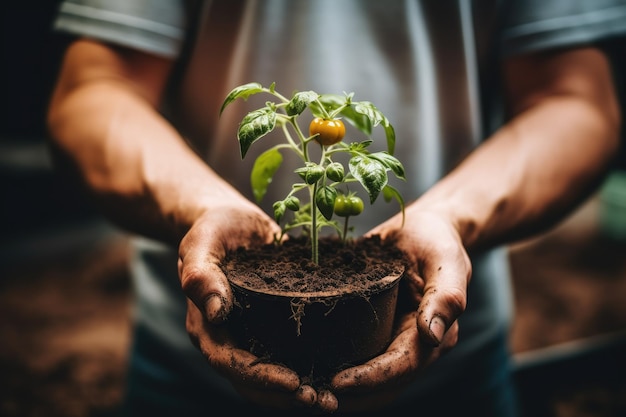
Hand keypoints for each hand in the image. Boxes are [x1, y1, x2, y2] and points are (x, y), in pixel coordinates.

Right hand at [178, 198, 322, 409]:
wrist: (231, 221)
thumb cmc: (214, 229)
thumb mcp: (201, 243)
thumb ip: (200, 274)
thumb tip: (216, 313)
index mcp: (207, 325)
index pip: (230, 362)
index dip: (260, 377)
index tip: (293, 382)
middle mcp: (228, 337)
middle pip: (251, 380)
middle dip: (283, 395)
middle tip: (321, 401)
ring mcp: (249, 333)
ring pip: (269, 375)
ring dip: (297, 391)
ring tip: (329, 399)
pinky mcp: (270, 324)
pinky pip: (286, 354)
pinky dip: (307, 367)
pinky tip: (333, 371)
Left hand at [324, 207, 469, 411]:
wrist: (427, 228)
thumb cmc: (436, 240)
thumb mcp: (445, 260)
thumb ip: (446, 296)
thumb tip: (433, 336)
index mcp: (434, 333)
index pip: (401, 366)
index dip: (371, 378)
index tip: (337, 382)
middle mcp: (415, 344)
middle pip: (384, 385)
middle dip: (352, 396)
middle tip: (311, 397)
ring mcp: (395, 339)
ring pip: (370, 379)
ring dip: (342, 391)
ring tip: (305, 391)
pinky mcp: (377, 330)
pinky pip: (358, 356)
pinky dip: (336, 366)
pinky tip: (306, 367)